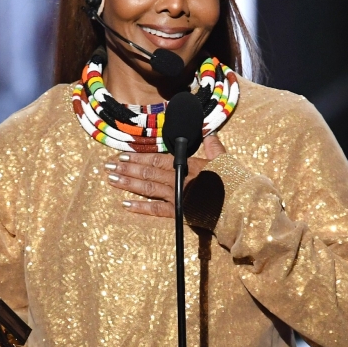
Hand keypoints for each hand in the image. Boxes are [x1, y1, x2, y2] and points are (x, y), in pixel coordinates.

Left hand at [104, 134, 225, 217]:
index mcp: (187, 164)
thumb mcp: (224, 159)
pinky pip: (156, 210)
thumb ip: (214, 146)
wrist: (239, 205)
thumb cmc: (233, 181)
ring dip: (128, 183)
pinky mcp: (179, 213)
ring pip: (147, 187)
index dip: (139, 156)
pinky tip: (126, 204)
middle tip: (108, 166)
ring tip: (112, 179)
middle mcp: (178, 179)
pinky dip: (140, 207)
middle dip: (126, 168)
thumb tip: (209, 134)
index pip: (158, 158)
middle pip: (148, 171)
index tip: (123, 154)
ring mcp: (177, 196)